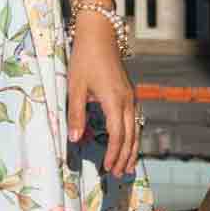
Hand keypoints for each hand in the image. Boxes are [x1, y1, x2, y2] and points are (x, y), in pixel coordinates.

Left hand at [68, 18, 137, 176]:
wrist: (100, 36)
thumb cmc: (84, 60)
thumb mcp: (75, 87)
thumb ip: (75, 114)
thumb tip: (74, 139)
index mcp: (114, 101)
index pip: (117, 135)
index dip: (113, 154)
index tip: (108, 168)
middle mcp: (127, 101)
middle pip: (130, 136)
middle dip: (125, 157)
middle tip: (119, 175)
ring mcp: (131, 97)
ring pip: (135, 129)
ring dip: (131, 149)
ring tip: (126, 166)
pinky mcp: (129, 93)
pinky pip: (135, 120)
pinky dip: (133, 136)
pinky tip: (128, 143)